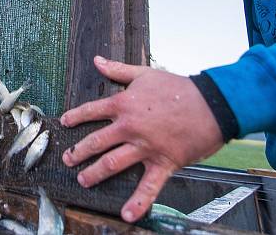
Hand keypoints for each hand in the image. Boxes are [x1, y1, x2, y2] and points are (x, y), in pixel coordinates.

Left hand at [60, 56, 223, 223]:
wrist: (211, 104)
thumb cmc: (179, 88)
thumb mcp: (145, 74)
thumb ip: (118, 69)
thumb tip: (97, 61)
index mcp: (124, 104)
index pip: (92, 111)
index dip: (75, 117)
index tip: (64, 123)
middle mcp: (129, 127)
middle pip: (97, 141)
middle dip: (79, 152)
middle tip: (67, 159)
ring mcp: (145, 147)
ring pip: (113, 163)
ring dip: (95, 173)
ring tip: (83, 180)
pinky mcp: (163, 162)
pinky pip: (148, 186)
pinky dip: (138, 202)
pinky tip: (127, 215)